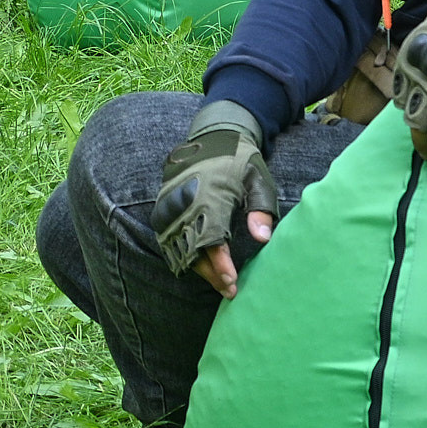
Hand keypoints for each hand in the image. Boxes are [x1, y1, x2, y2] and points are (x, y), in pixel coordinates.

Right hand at [152, 102, 277, 297]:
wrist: (212, 136)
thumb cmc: (240, 160)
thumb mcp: (258, 178)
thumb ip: (261, 208)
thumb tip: (263, 239)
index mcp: (209, 196)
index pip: (211, 240)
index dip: (221, 265)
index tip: (232, 282)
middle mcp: (185, 203)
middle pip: (194, 251)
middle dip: (212, 274)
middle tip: (231, 291)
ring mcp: (170, 206)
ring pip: (180, 249)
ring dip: (199, 268)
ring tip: (220, 283)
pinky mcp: (163, 208)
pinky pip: (170, 240)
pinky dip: (184, 255)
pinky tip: (202, 266)